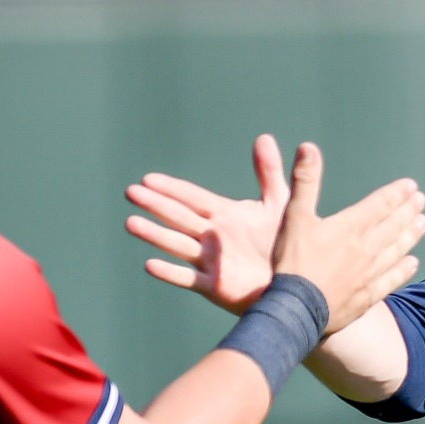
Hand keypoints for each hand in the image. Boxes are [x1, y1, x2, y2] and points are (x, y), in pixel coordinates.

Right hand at [126, 134, 287, 314]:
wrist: (293, 282)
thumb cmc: (284, 243)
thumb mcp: (278, 203)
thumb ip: (269, 172)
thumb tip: (263, 137)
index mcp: (223, 215)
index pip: (192, 198)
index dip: (171, 188)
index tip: (148, 179)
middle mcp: (211, 236)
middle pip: (178, 217)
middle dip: (155, 205)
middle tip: (131, 193)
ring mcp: (210, 261)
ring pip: (177, 245)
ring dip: (155, 234)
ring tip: (131, 223)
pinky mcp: (215, 286)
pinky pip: (188, 279)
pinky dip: (170, 273)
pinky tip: (149, 264)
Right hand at [269, 141, 424, 332]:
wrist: (296, 309)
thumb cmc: (293, 262)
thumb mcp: (293, 216)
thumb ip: (304, 181)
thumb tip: (308, 148)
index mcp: (350, 227)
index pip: (380, 205)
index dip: (396, 194)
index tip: (410, 186)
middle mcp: (365, 249)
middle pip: (393, 226)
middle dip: (408, 211)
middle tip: (421, 201)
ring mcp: (369, 274)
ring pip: (397, 250)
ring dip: (411, 235)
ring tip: (423, 224)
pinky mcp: (366, 297)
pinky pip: (391, 280)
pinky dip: (403, 270)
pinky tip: (412, 263)